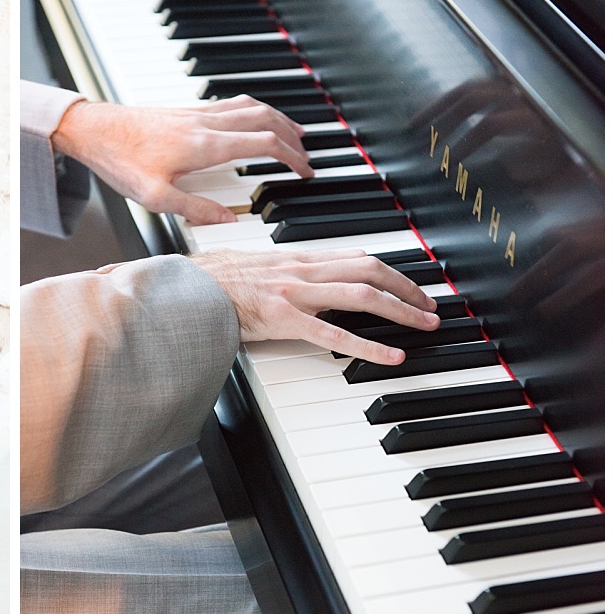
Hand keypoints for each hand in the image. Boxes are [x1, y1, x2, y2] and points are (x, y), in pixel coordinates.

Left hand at [51, 95, 312, 225]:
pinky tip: (252, 121)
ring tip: (294, 133)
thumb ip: (195, 210)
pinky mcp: (186, 110)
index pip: (264, 144)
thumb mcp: (154, 197)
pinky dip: (255, 111)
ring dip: (278, 118)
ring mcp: (197, 113)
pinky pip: (232, 104)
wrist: (93, 129)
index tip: (306, 171)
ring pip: (251, 106)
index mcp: (205, 145)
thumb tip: (230, 219)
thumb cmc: (119, 161)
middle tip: (308, 155)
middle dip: (293, 137)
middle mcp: (206, 123)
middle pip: (266, 119)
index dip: (291, 157)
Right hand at [192, 249, 440, 364]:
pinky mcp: (283, 318)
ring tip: (425, 325)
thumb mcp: (250, 267)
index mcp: (293, 258)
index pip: (355, 257)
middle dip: (408, 287)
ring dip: (402, 309)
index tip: (410, 285)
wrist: (181, 288)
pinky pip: (334, 334)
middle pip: (370, 270)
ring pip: (362, 295)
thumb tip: (300, 281)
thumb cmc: (208, 283)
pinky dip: (369, 346)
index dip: (390, 270)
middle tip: (431, 307)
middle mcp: (300, 270)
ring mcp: (294, 292)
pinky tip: (392, 356)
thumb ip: (279, 273)